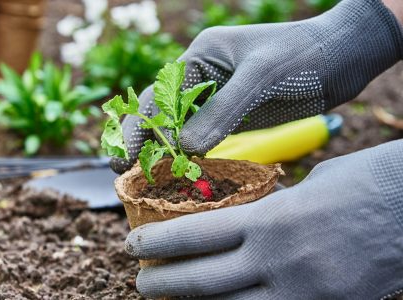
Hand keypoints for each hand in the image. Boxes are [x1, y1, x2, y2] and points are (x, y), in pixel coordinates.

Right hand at [110, 0, 402, 173]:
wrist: (343, 57)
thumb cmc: (302, 56)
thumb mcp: (261, 78)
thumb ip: (223, 111)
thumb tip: (186, 148)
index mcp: (199, 58)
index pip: (157, 95)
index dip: (139, 127)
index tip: (125, 156)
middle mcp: (201, 78)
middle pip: (159, 112)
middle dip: (140, 140)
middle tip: (122, 172)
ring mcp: (216, 99)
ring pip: (178, 128)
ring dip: (162, 152)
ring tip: (144, 180)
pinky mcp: (232, 117)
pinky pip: (203, 138)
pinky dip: (189, 156)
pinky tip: (182, 174)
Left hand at [124, 140, 402, 298]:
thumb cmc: (364, 183)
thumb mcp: (306, 186)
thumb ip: (270, 209)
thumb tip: (243, 222)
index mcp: (270, 219)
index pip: (196, 235)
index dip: (157, 242)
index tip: (131, 244)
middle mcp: (279, 260)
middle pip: (204, 281)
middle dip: (163, 284)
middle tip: (140, 282)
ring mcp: (304, 292)